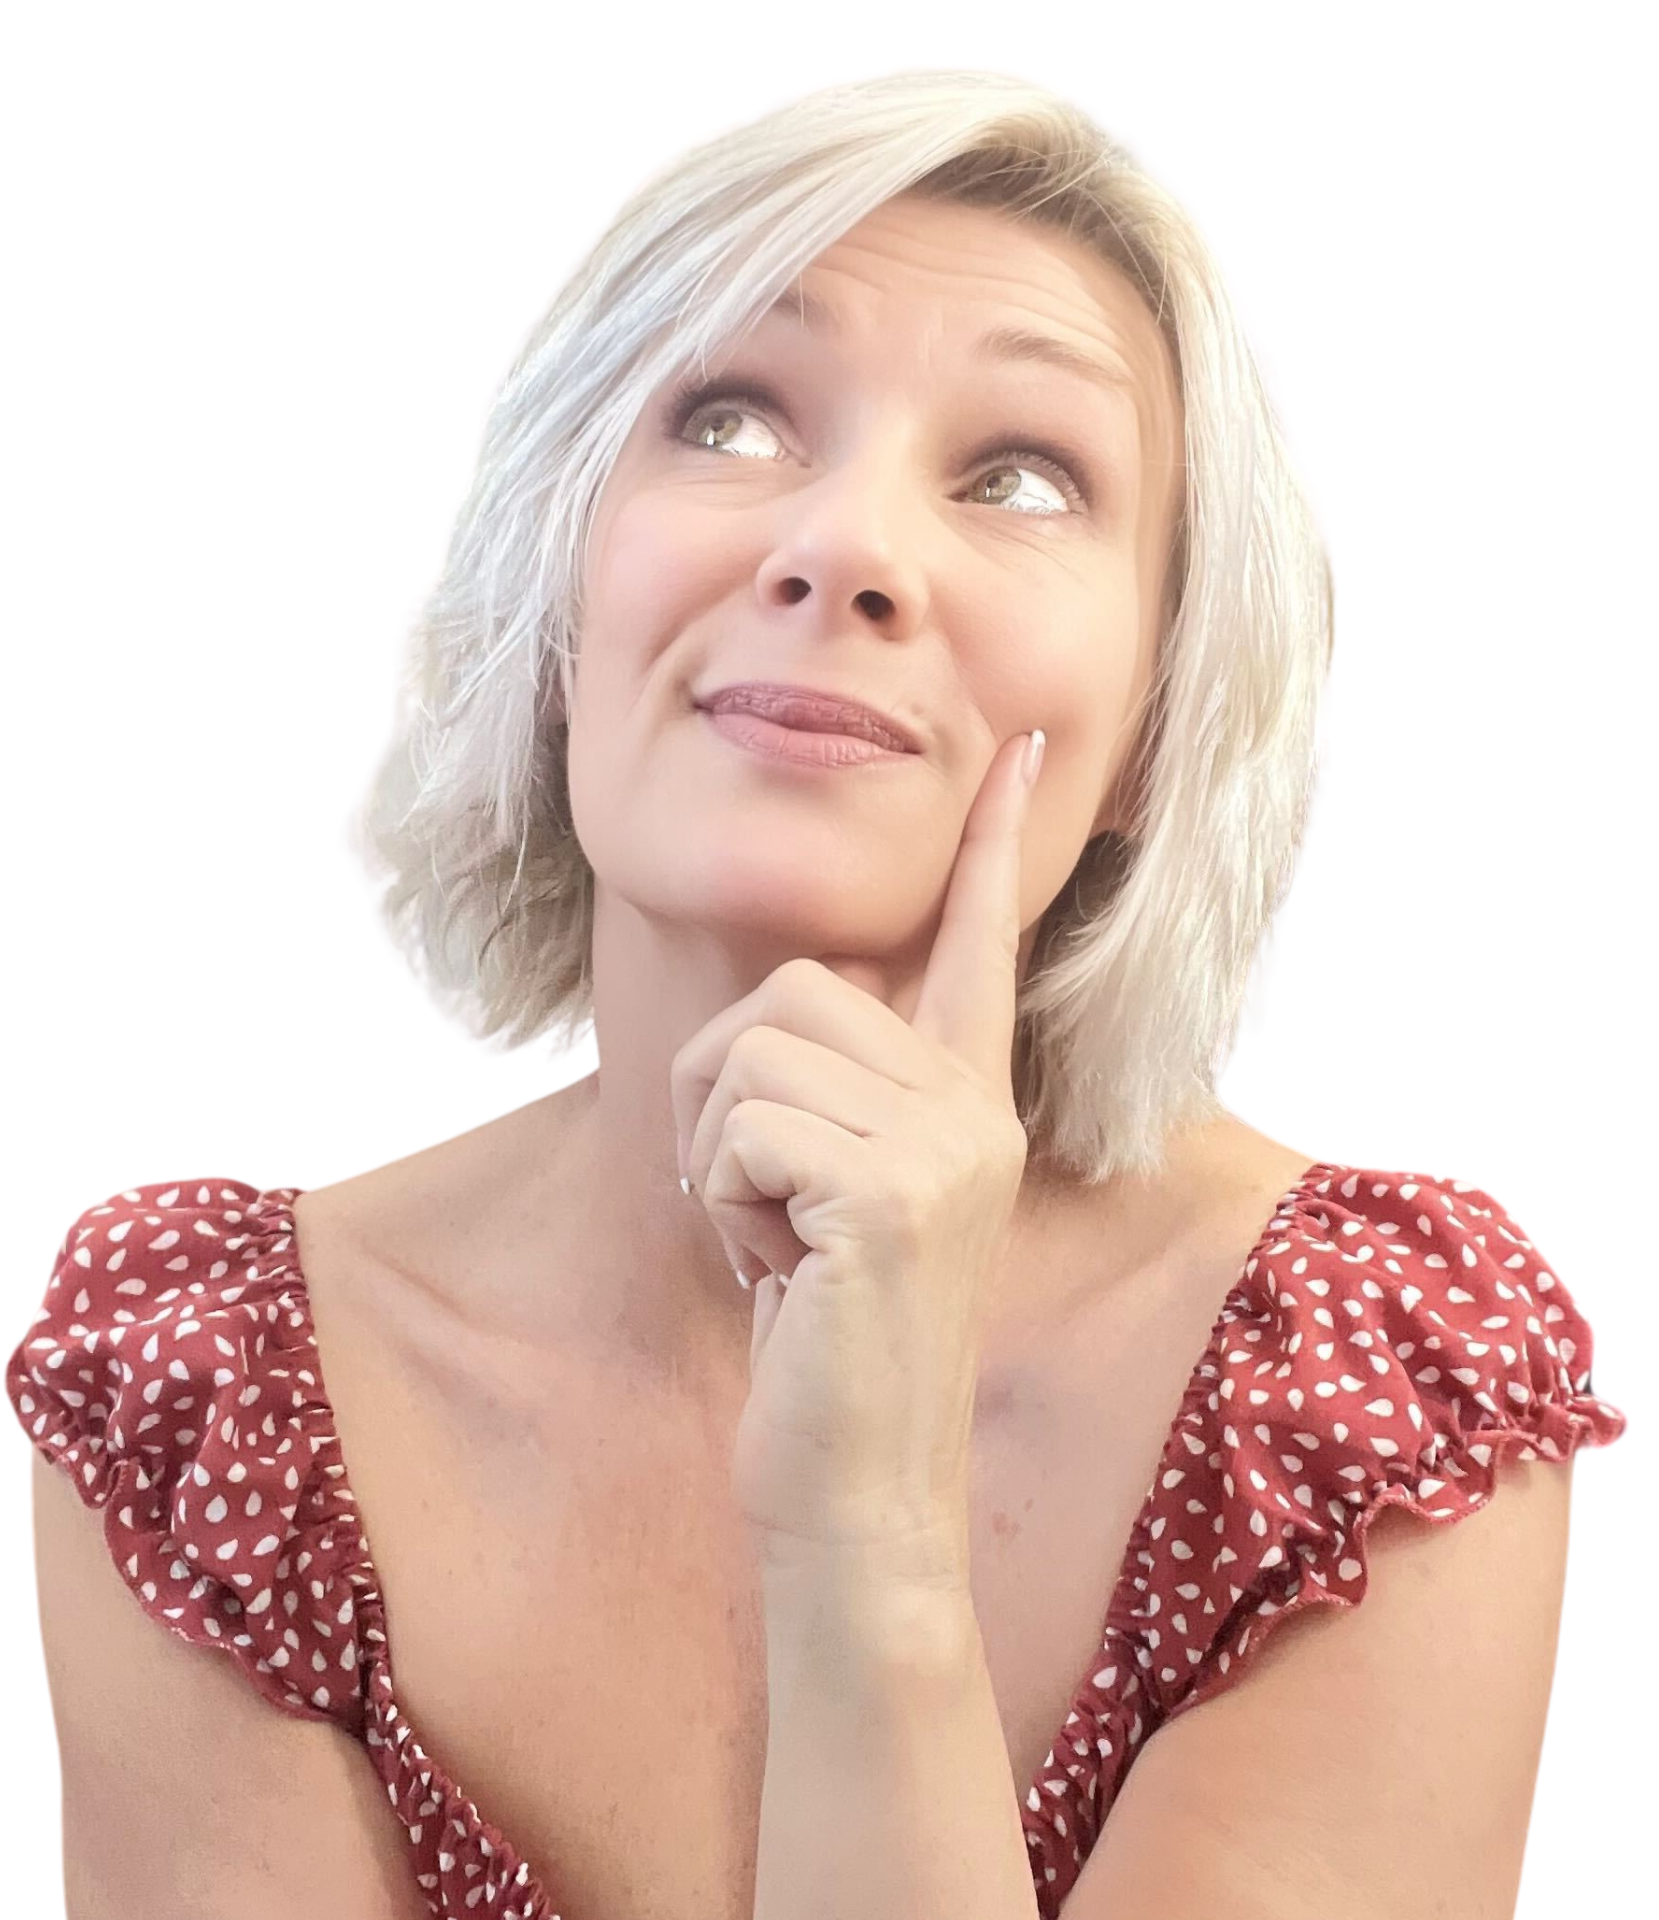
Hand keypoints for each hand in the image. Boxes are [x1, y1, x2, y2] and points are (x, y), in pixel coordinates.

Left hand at [671, 728, 1042, 1580]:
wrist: (856, 1486)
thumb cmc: (825, 1341)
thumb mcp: (831, 1196)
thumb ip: (833, 1097)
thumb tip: (781, 1011)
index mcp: (967, 1102)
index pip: (981, 945)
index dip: (991, 843)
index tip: (1025, 745)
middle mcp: (973, 1109)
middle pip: (792, 988)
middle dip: (727, 1088)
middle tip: (759, 1195)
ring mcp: (945, 1149)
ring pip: (754, 1051)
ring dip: (721, 1149)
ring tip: (772, 1235)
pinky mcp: (893, 1194)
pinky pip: (743, 1126)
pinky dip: (722, 1196)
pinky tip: (776, 1265)